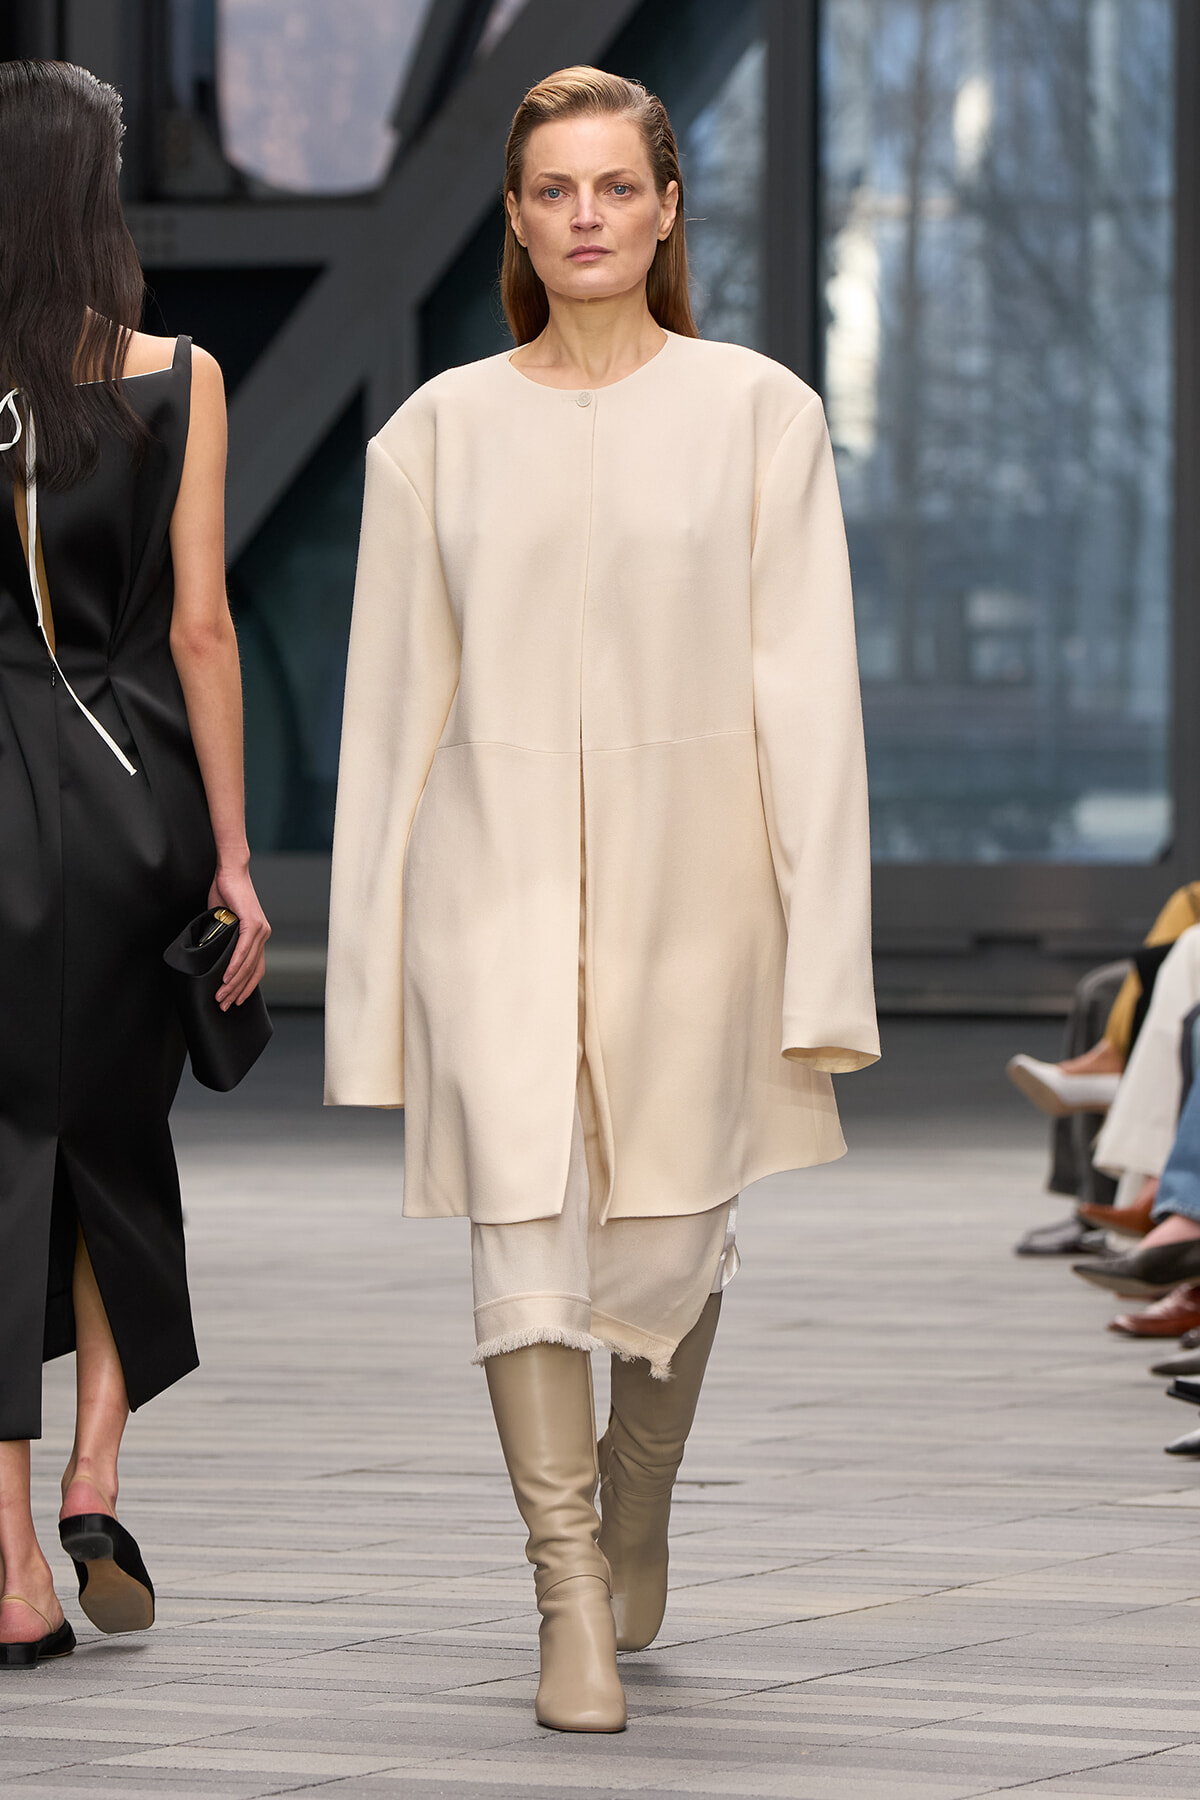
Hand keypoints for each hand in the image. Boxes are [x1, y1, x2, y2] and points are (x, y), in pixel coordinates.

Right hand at [208, 863, 270, 1009]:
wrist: (228, 872)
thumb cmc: (224, 894)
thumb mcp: (223, 923)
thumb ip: (224, 940)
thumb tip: (214, 957)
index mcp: (258, 936)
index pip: (255, 968)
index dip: (246, 987)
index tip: (235, 1001)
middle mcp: (263, 934)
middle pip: (252, 971)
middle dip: (237, 991)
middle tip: (224, 1005)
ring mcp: (260, 929)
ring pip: (248, 964)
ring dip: (234, 982)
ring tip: (221, 996)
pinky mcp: (252, 922)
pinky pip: (244, 950)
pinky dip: (235, 965)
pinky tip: (227, 977)